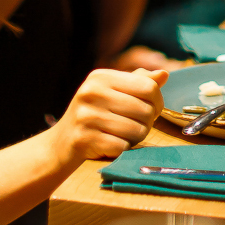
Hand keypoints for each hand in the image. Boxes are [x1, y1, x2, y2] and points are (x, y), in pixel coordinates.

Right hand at [49, 67, 168, 163]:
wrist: (60, 144)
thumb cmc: (93, 115)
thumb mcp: (112, 93)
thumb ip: (138, 83)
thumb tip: (164, 74)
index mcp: (101, 77)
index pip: (149, 87)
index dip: (157, 102)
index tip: (151, 110)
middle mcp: (91, 92)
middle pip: (146, 110)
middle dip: (147, 123)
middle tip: (136, 126)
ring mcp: (86, 116)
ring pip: (136, 130)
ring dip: (136, 138)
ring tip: (124, 136)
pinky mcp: (84, 139)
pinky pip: (122, 147)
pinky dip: (122, 150)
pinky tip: (111, 146)